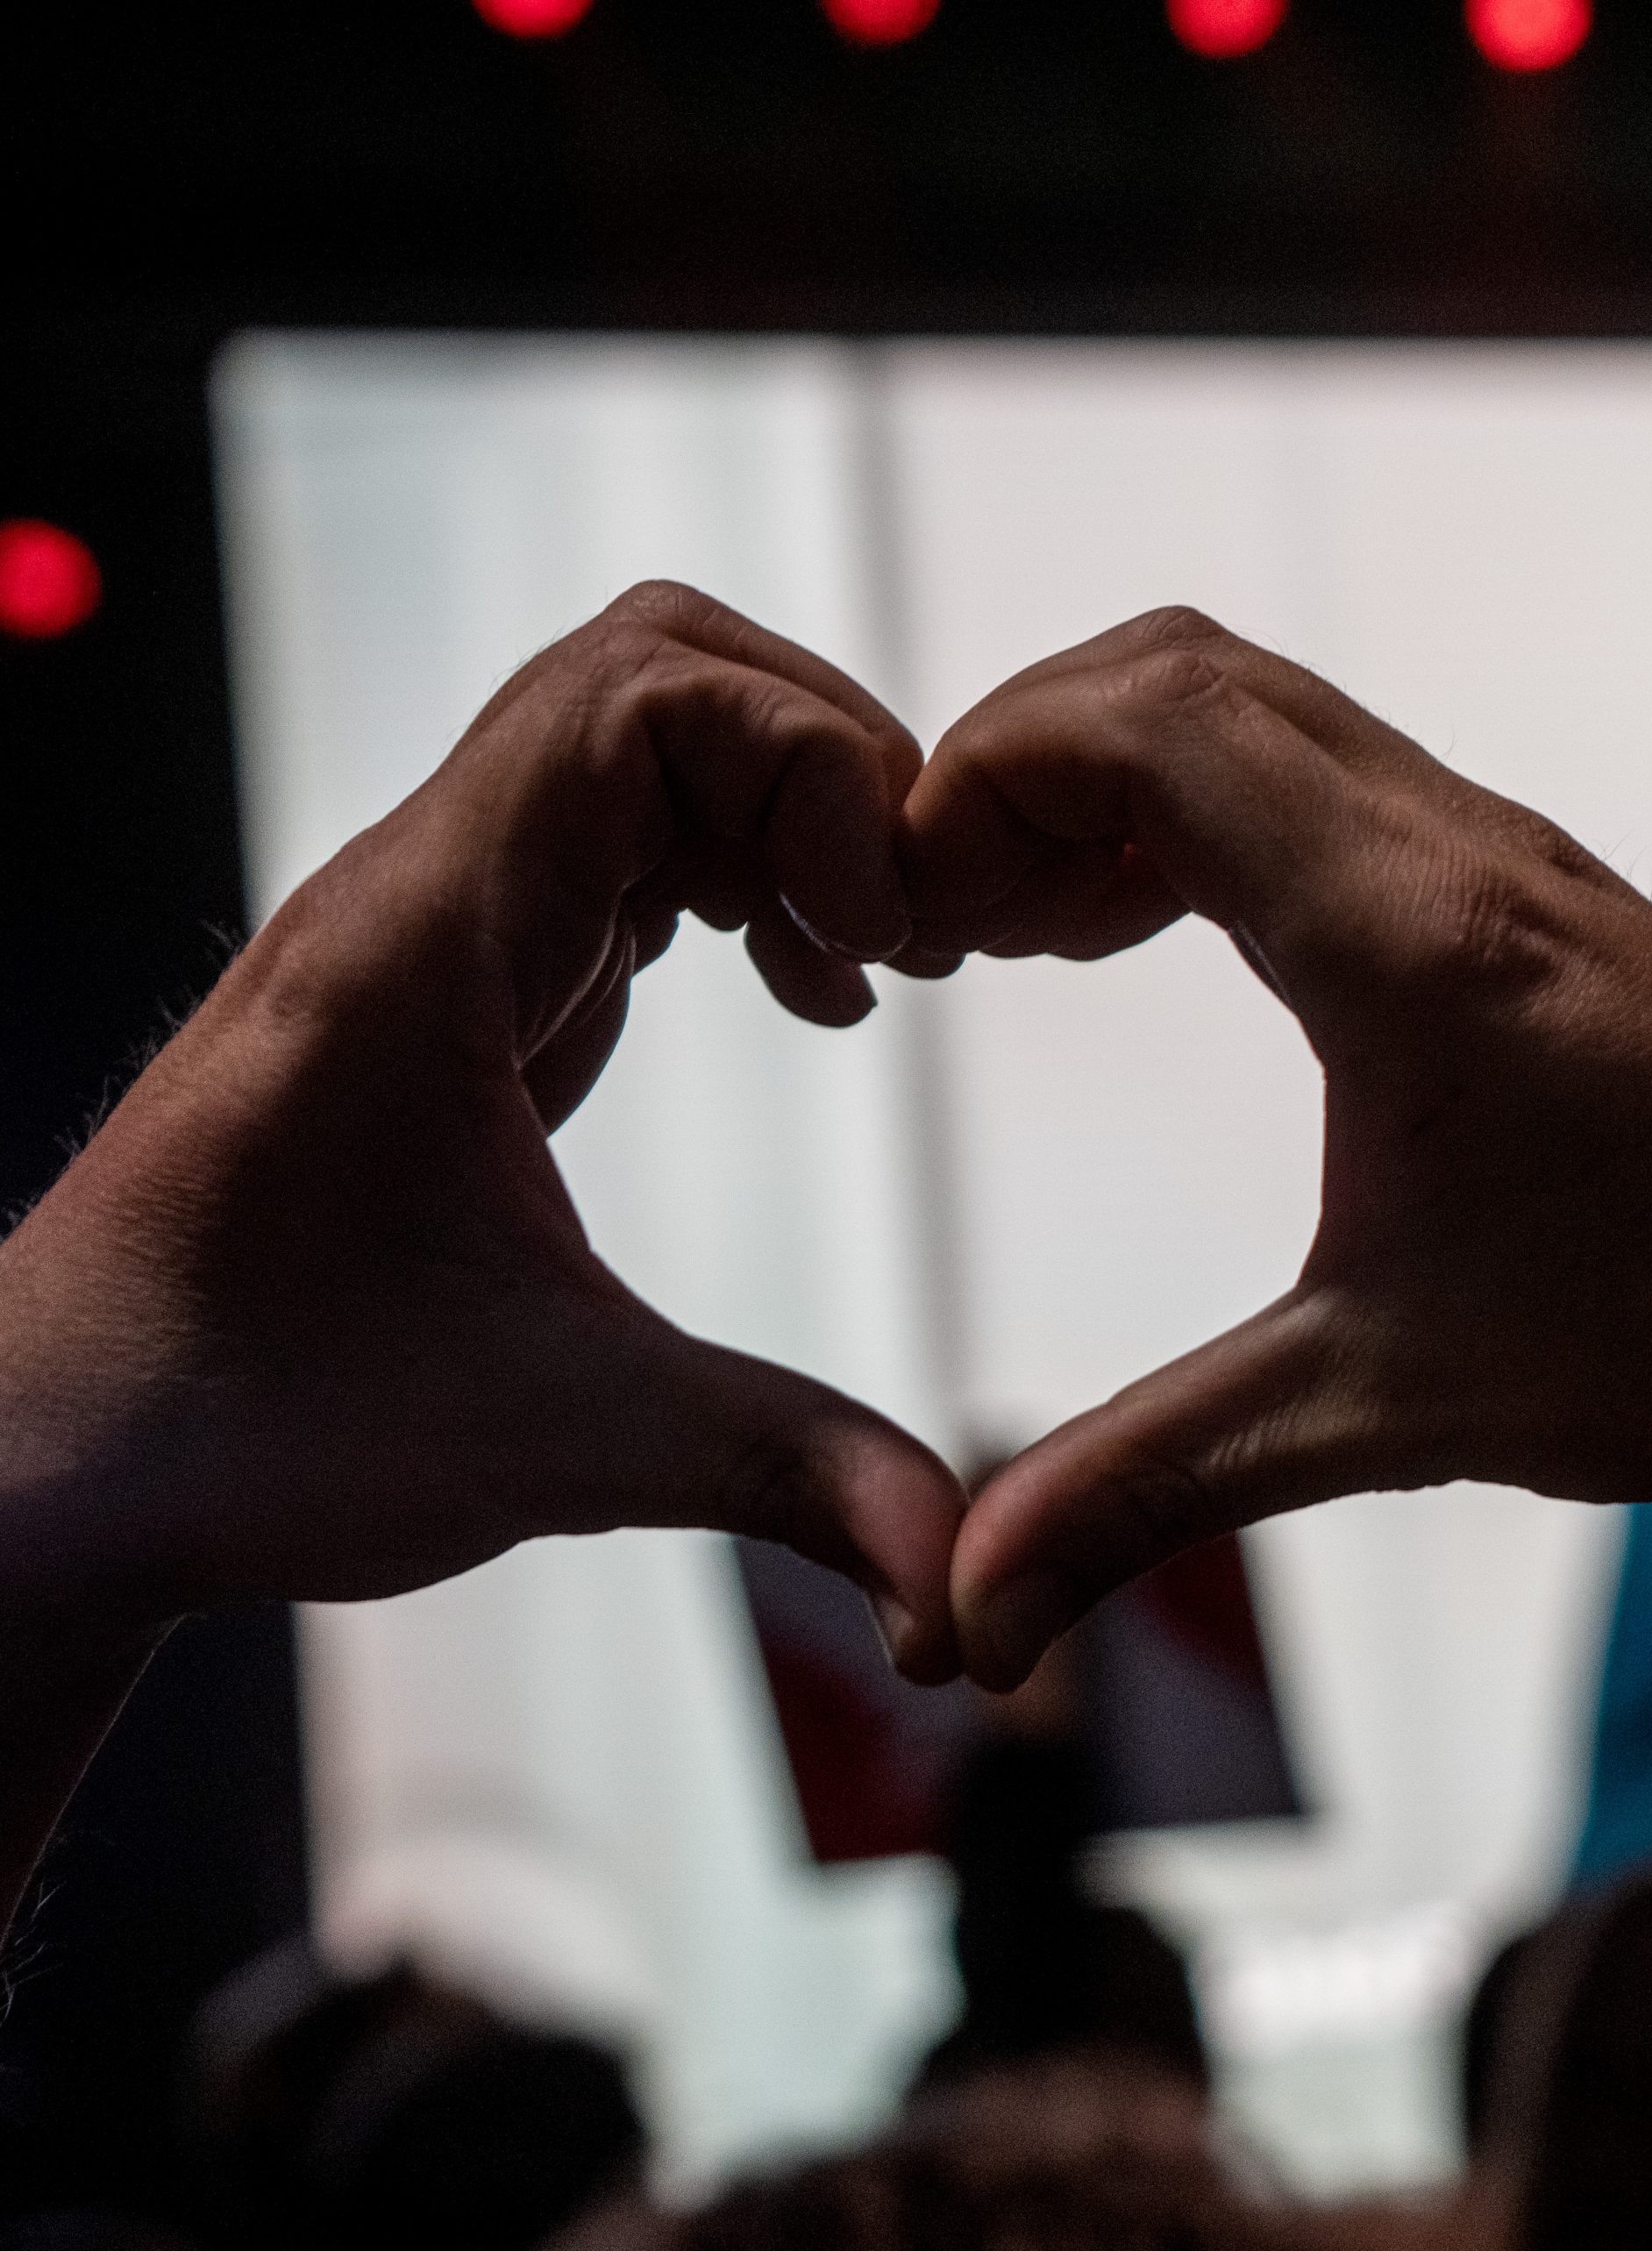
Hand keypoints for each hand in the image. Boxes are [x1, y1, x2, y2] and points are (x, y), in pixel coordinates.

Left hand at [0, 584, 965, 1682]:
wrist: (56, 1461)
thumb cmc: (246, 1429)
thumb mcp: (558, 1447)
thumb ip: (784, 1473)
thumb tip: (957, 1580)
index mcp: (426, 938)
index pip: (649, 693)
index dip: (815, 771)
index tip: (889, 939)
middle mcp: (418, 891)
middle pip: (655, 665)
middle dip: (824, 761)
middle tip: (908, 923)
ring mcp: (425, 923)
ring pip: (634, 736)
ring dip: (781, 814)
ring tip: (862, 963)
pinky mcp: (443, 978)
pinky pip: (610, 837)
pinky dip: (730, 873)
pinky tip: (786, 996)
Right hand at [898, 609, 1651, 1686]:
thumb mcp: (1385, 1407)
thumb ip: (1150, 1486)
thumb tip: (959, 1621)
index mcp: (1410, 936)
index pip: (1141, 724)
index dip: (976, 779)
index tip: (904, 914)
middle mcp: (1461, 851)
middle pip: (1179, 673)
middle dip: (1018, 765)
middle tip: (945, 924)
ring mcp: (1509, 855)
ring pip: (1261, 709)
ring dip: (1117, 782)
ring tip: (1032, 934)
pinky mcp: (1539, 894)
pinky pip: (1331, 772)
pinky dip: (1210, 808)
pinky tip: (1167, 939)